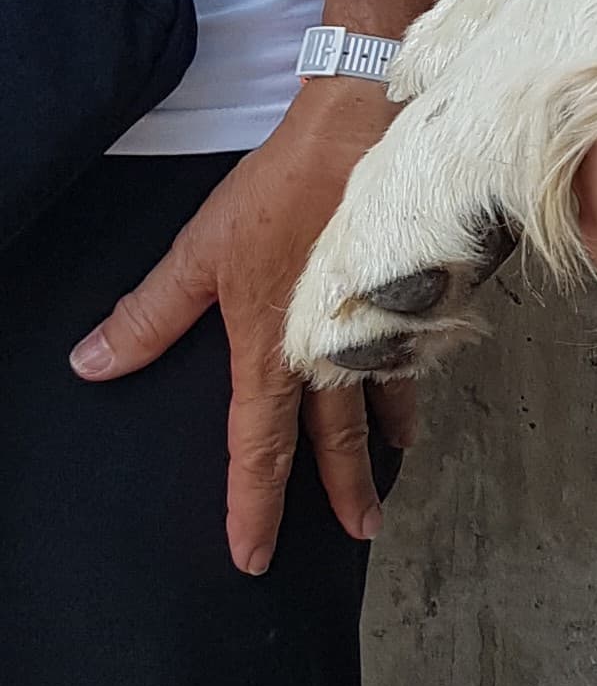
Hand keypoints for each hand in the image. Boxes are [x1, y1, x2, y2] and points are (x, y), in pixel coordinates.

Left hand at [68, 82, 410, 576]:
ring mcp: (381, 328)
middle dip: (344, 492)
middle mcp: (331, 355)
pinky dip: (411, 380)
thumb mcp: (202, 250)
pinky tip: (414, 383)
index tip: (253, 556)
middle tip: (360, 532)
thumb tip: (93, 363)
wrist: (371, 129)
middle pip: (336, 442)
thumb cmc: (286, 187)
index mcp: (274, 353)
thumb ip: (150, 314)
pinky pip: (413, 355)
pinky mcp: (415, 297)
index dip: (252, 507)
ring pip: (383, 399)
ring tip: (391, 467)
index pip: (259, 451)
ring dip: (384, 440)